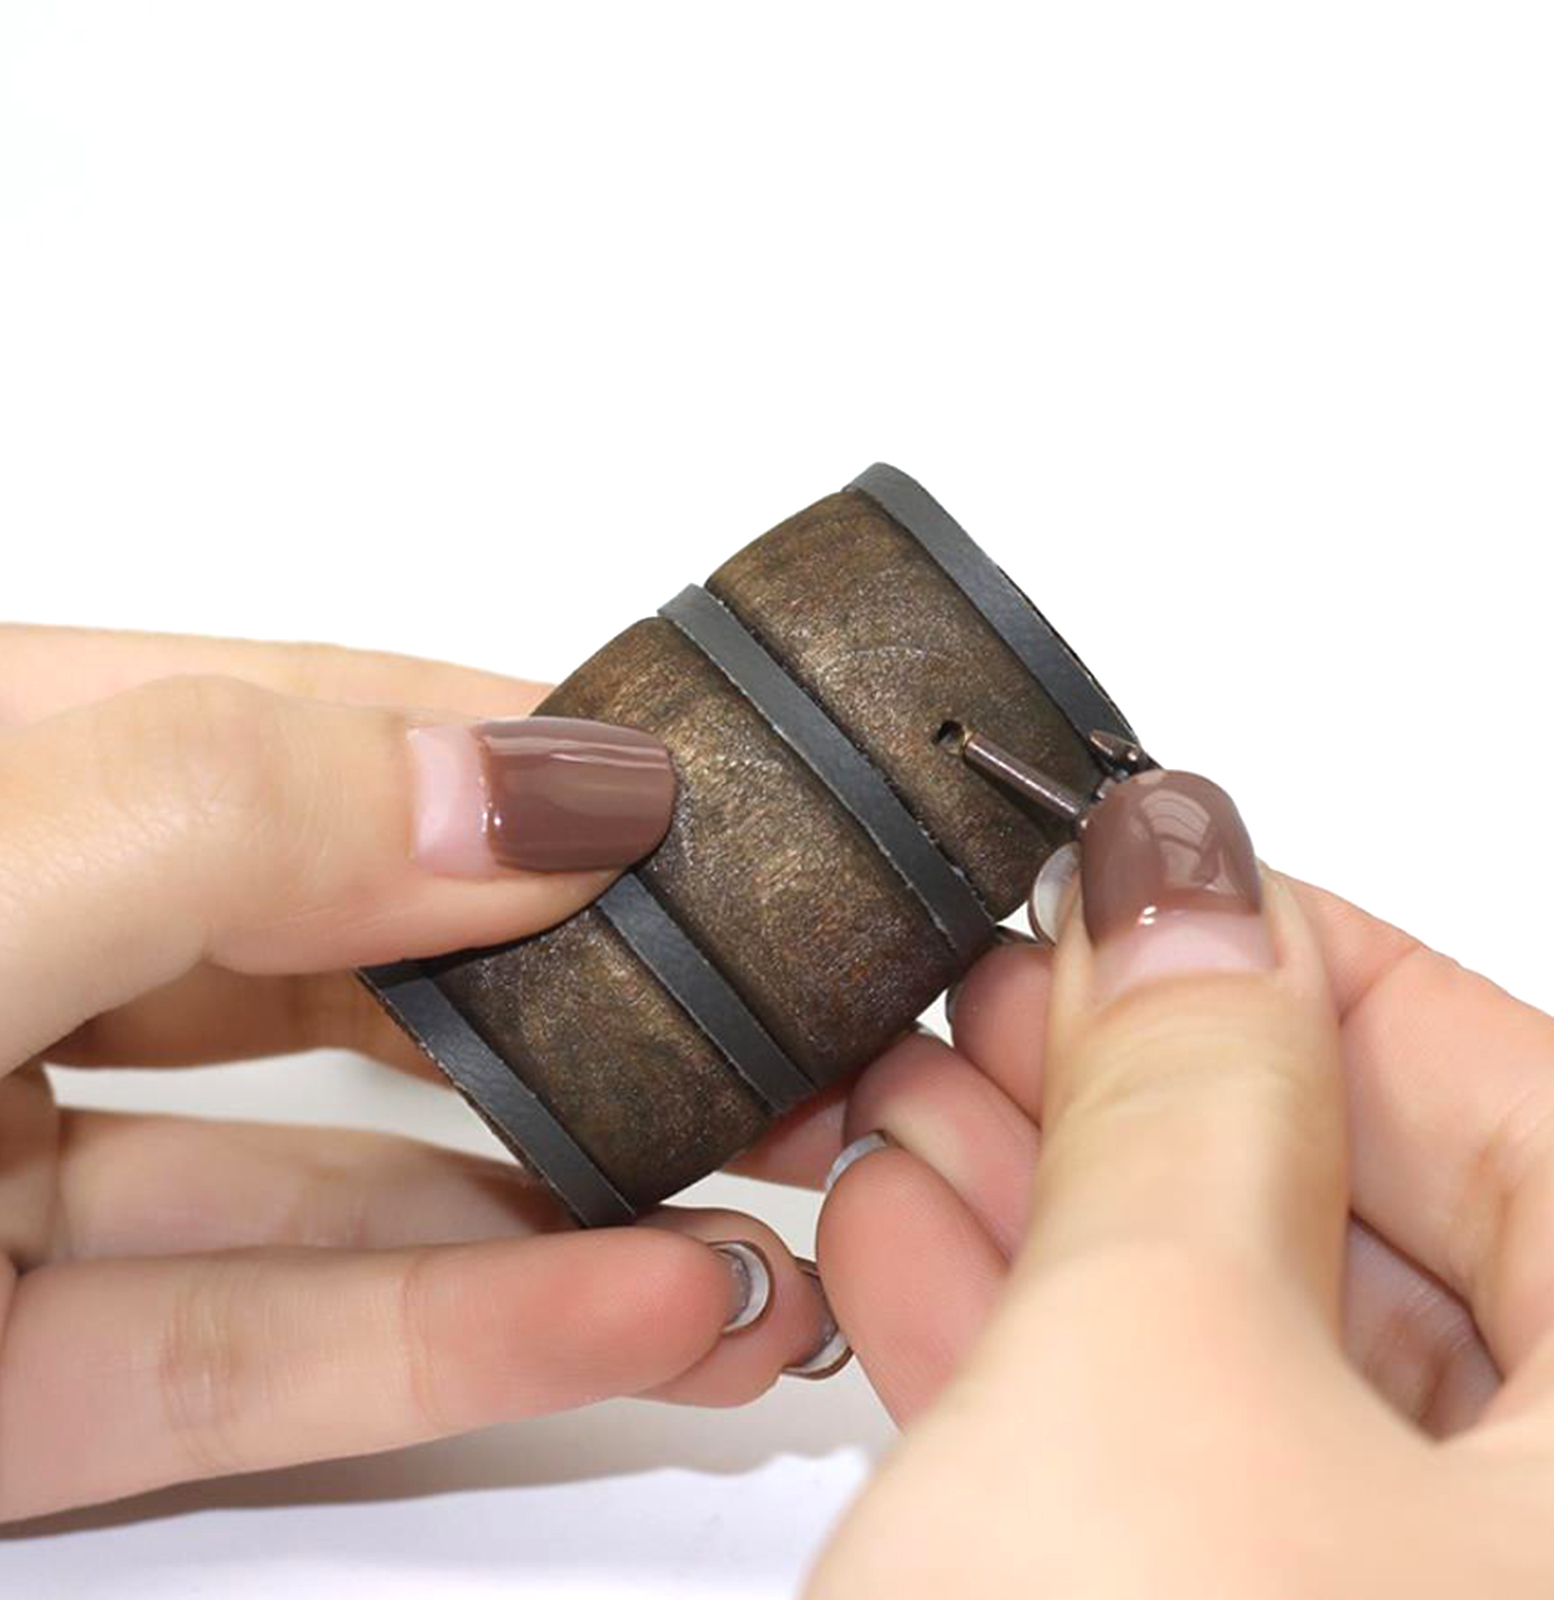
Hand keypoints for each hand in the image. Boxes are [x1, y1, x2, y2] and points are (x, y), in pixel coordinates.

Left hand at [0, 626, 838, 1521]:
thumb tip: (538, 793)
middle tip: (776, 1026)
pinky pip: (260, 1353)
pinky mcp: (4, 1384)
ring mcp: (1, 1173)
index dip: (515, 762)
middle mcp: (16, 956)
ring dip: (560, 1201)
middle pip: (355, 965)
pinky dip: (458, 1340)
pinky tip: (641, 1310)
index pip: (306, 728)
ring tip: (773, 1202)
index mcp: (3, 777)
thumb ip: (229, 813)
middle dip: (584, 998)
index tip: (705, 810)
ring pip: (331, 1183)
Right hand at [809, 768, 1553, 1594]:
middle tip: (1010, 996)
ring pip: (1262, 1370)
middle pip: (1384, 1244)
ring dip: (1057, 1220)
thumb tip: (1184, 891)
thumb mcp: (1161, 1374)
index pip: (1546, 1123)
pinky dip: (1036, 1369)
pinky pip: (1184, 1488)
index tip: (1161, 891)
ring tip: (913, 1106)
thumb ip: (1185, 1099)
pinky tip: (906, 1248)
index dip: (1324, 970)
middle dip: (1149, 1100)